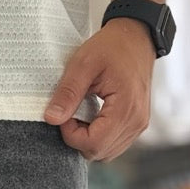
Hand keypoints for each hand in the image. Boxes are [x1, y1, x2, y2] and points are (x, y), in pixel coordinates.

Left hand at [44, 19, 154, 161]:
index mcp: (126, 108)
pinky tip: (93, 117)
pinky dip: (99, 137)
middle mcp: (136, 122)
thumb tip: (51, 119)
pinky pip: (113, 144)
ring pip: (105, 152)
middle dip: (78, 138)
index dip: (71, 134)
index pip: (93, 143)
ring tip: (83, 113)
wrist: (137, 35)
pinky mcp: (137, 124)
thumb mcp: (83, 63)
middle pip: (98, 152)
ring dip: (88, 139)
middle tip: (72, 112)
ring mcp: (139, 125)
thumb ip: (67, 93)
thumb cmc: (112, 46)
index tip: (65, 112)